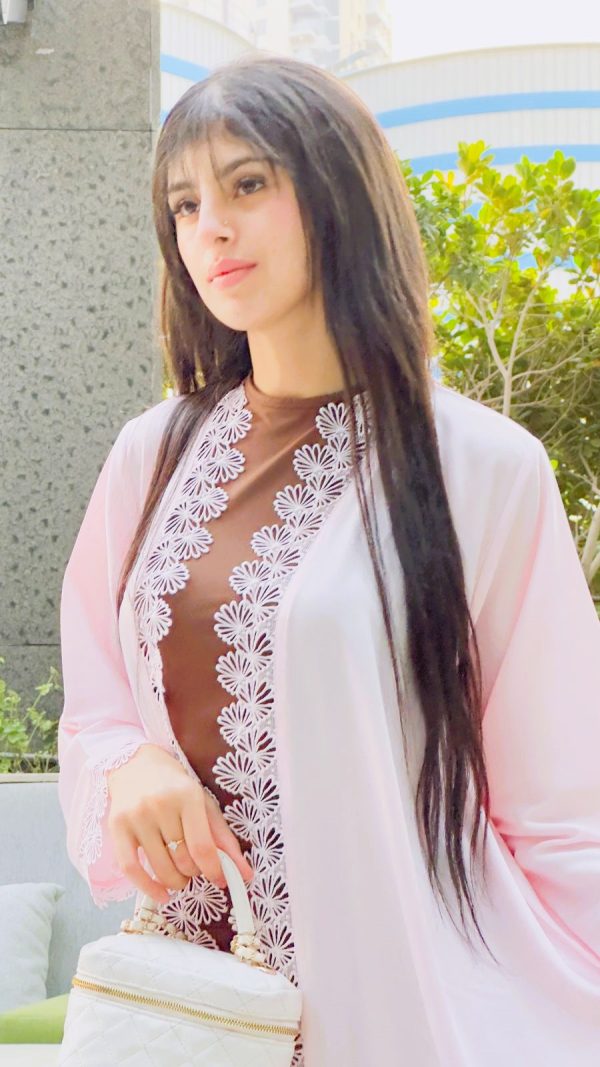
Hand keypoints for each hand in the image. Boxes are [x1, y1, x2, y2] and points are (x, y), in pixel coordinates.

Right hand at [106, 743, 252, 904]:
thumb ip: (223, 837)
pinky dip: (147, 888)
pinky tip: (161, 895)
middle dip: (194, 872)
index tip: (221, 881)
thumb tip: (245, 874)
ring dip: (176, 881)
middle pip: (182, 859)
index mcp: (187, 796)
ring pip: (160, 868)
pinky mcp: (117, 827)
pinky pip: (130, 868)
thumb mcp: (203, 802)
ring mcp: (136, 817)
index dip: (215, 870)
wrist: (133, 762)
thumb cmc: (174, 785)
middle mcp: (160, 805)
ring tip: (181, 877)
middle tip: (196, 868)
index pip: (202, 846)